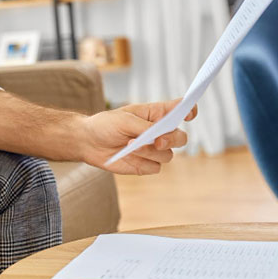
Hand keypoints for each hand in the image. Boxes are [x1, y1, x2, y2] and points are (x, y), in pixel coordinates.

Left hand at [79, 99, 197, 174]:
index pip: (179, 110)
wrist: (88, 142)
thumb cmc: (106, 125)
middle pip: (180, 138)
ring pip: (168, 155)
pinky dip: (142, 162)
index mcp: (155, 114)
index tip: (189, 113)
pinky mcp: (146, 165)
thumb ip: (144, 127)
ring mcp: (153, 150)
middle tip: (158, 140)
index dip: (189, 111)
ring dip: (150, 151)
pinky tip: (127, 155)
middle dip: (172, 139)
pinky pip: (155, 167)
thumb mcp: (124, 120)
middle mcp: (158, 132)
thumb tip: (160, 136)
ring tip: (130, 145)